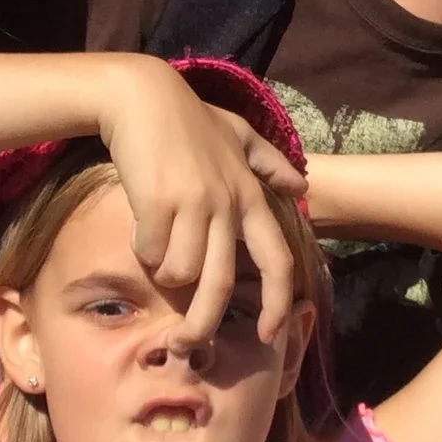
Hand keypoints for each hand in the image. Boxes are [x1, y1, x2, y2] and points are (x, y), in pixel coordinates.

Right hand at [97, 60, 304, 343]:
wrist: (141, 96)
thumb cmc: (188, 118)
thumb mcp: (237, 133)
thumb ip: (270, 163)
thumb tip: (302, 185)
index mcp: (250, 196)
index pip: (277, 260)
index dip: (277, 303)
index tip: (267, 334)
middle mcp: (228, 204)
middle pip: (220, 285)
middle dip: (201, 325)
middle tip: (184, 345)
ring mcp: (194, 203)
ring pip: (181, 274)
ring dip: (163, 274)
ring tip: (154, 252)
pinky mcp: (159, 202)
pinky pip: (150, 252)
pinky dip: (143, 251)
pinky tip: (139, 230)